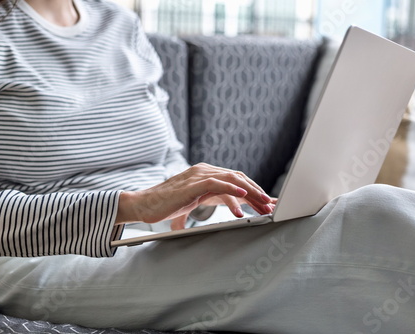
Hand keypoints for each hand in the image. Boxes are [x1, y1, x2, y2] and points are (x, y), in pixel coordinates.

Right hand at [116, 163, 273, 228]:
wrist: (144, 205)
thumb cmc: (166, 205)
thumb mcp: (194, 201)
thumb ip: (211, 199)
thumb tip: (232, 207)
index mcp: (206, 175)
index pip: (235, 179)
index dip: (253, 190)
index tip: (266, 202)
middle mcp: (204, 171)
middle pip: (237, 178)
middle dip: (256, 191)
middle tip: (270, 205)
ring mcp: (198, 175)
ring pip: (231, 179)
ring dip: (250, 191)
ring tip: (262, 203)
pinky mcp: (192, 183)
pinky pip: (216, 183)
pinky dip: (231, 188)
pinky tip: (243, 195)